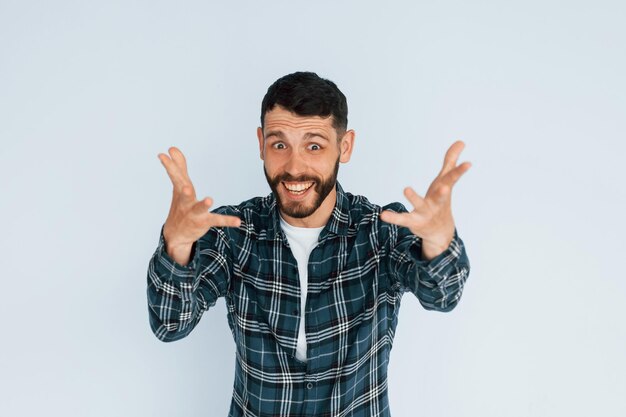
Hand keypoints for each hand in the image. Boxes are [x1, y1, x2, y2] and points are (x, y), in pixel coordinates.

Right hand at [158, 147, 240, 258]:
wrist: (176, 234)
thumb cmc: (180, 205)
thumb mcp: (179, 186)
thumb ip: (179, 167)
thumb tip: (173, 148)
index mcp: (181, 191)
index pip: (175, 177)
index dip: (169, 166)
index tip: (163, 155)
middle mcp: (185, 202)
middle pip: (184, 195)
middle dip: (184, 190)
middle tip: (185, 186)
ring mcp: (194, 213)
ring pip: (199, 209)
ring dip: (203, 205)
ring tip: (209, 200)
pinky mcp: (204, 222)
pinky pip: (217, 220)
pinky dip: (227, 221)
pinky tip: (238, 221)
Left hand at [379, 140, 470, 260]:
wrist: (440, 232)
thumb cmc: (441, 201)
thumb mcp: (445, 181)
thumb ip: (450, 161)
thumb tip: (461, 141)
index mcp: (444, 190)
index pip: (452, 179)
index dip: (460, 171)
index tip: (468, 164)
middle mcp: (437, 202)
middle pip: (441, 195)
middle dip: (443, 191)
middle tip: (444, 187)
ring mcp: (425, 212)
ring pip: (420, 205)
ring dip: (414, 198)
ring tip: (406, 189)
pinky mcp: (413, 221)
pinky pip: (402, 219)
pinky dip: (393, 217)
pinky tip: (383, 215)